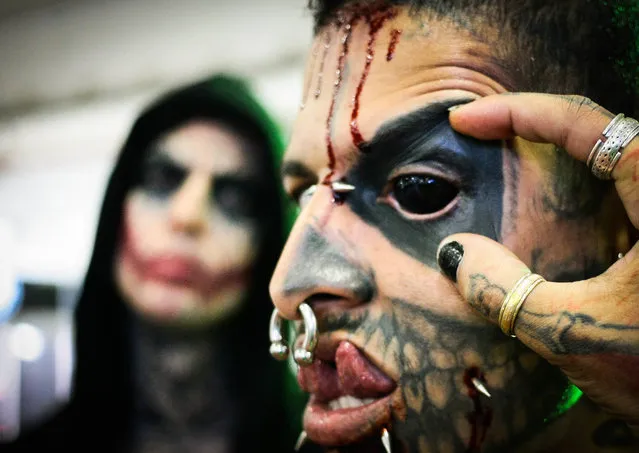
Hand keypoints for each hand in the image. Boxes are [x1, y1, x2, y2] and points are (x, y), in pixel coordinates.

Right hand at [439, 94, 638, 427]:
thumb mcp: (574, 334)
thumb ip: (505, 292)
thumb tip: (454, 254)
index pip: (586, 125)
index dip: (518, 112)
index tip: (464, 119)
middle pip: (601, 131)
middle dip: (534, 123)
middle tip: (481, 134)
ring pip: (616, 159)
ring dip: (559, 152)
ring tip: (509, 160)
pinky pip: (624, 194)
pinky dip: (581, 187)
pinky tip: (553, 212)